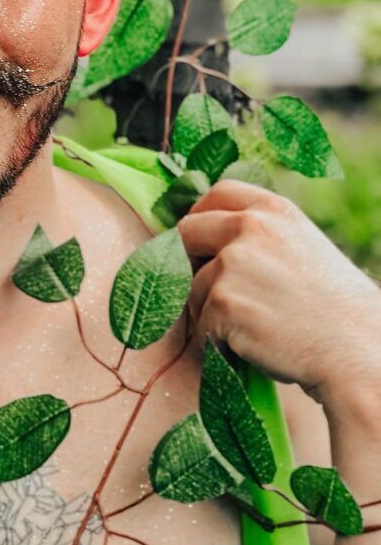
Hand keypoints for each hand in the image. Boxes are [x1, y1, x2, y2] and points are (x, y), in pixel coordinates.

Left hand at [177, 180, 380, 402]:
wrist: (356, 351)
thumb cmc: (336, 309)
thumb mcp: (303, 247)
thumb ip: (261, 234)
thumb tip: (213, 238)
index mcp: (274, 210)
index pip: (218, 193)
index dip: (201, 214)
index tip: (197, 235)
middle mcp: (250, 227)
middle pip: (188, 231)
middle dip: (189, 259)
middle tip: (212, 289)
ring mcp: (232, 262)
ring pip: (192, 285)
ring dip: (210, 309)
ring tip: (254, 326)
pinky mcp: (222, 300)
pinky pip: (201, 321)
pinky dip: (217, 338)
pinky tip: (253, 344)